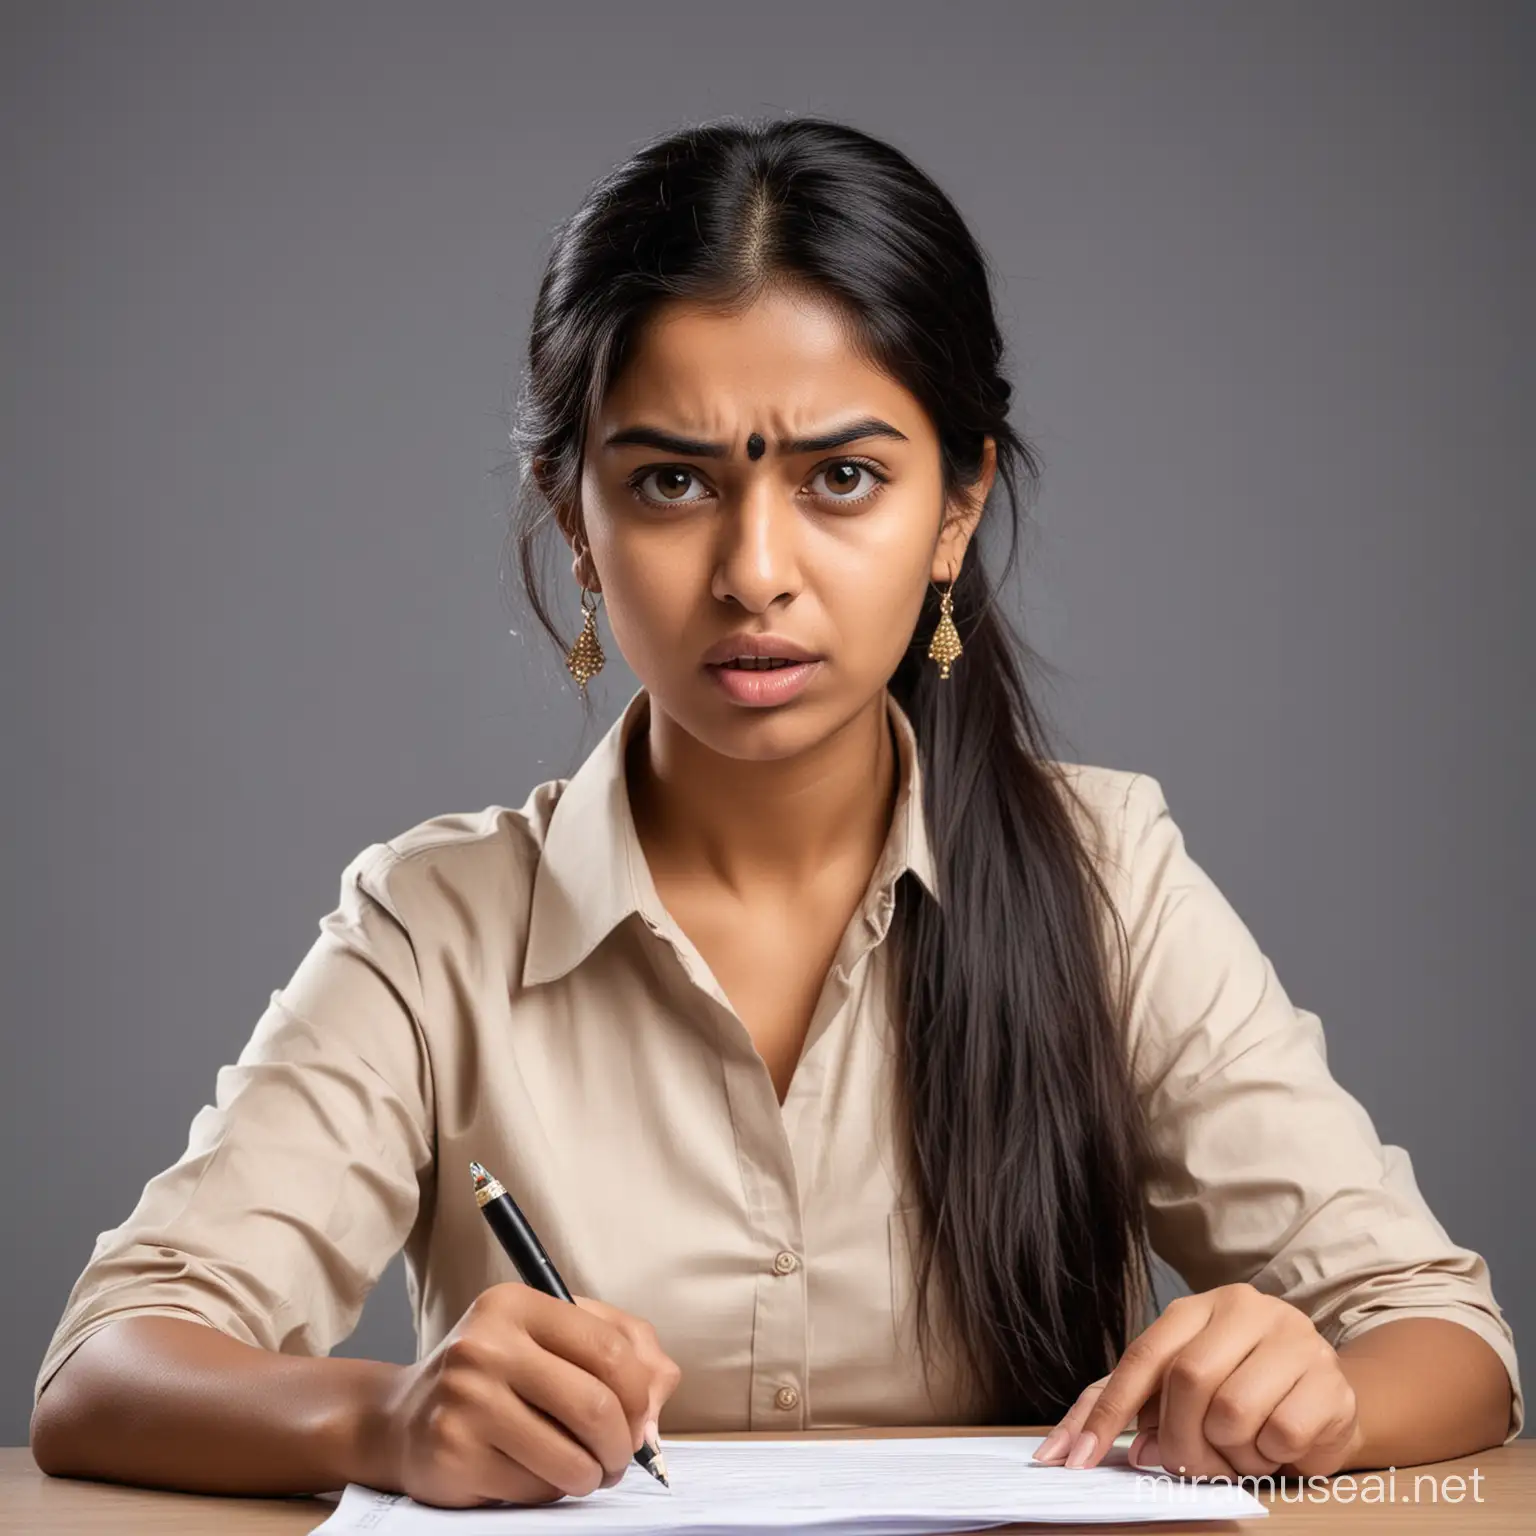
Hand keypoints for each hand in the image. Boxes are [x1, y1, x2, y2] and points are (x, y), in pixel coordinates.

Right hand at [373, 1285, 681, 1507]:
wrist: (403, 1418)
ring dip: (591, 1476)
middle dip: (623, 1444)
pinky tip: (536, 1474)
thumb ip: (620, 1347)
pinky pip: (533, 1488)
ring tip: (586, 1472)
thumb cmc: (496, 1376)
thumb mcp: (552, 1339)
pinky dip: (550, 1491)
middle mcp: (486, 1345)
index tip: (642, 1418)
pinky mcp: (453, 1453)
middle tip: (620, 1458)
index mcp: (516, 1304)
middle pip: (595, 1405)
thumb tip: (660, 1389)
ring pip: (569, 1456)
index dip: (639, 1394)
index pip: (610, 1348)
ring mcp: (465, 1400)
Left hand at [1031, 1283, 1362, 1478]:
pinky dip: (1272, 1456)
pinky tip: (1278, 1446)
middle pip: (1188, 1381)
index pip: (1144, 1356)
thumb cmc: (1240, 1391)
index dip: (1109, 1411)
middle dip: (1181, 1439)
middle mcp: (1245, 1309)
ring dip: (1231, 1452)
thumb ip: (1129, 1408)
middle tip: (1190, 1463)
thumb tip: (1078, 1449)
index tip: (1078, 1459)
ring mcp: (1294, 1338)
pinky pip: (1282, 1434)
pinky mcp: (1331, 1379)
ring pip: (1234, 1411)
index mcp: (1199, 1307)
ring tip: (1243, 1449)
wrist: (1325, 1396)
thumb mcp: (1180, 1391)